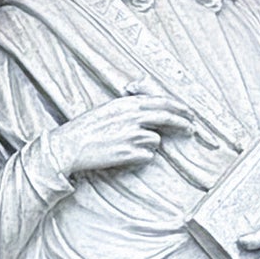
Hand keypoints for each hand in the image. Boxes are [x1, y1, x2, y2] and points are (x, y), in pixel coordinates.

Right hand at [48, 97, 190, 186]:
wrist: (69, 146)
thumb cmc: (85, 128)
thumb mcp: (108, 108)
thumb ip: (130, 107)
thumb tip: (150, 108)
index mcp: (128, 103)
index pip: (163, 102)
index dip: (179, 107)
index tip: (188, 113)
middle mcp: (133, 117)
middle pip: (168, 118)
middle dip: (182, 124)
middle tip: (190, 129)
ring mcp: (132, 135)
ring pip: (155, 140)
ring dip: (148, 144)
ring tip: (128, 147)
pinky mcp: (129, 153)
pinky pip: (147, 156)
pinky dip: (140, 157)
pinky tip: (125, 156)